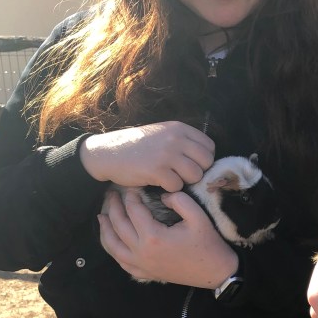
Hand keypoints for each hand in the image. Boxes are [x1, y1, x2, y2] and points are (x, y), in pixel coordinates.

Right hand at [81, 121, 214, 190]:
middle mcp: (176, 139)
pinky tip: (159, 183)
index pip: (209, 146)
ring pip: (195, 175)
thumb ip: (183, 141)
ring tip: (170, 178)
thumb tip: (206, 158)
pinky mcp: (157, 170)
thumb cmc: (137, 146)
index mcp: (179, 128)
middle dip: (197, 172)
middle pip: (206, 162)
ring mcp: (167, 154)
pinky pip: (177, 186)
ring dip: (184, 182)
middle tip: (182, 175)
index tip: (191, 165)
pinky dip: (169, 189)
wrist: (108, 152)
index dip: (204, 159)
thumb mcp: (162, 133)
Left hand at [98, 188, 237, 286]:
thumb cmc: (208, 244)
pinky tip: (112, 242)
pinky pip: (121, 262)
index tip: (132, 187)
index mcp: (153, 237)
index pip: (134, 211)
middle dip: (113, 208)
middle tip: (111, 195)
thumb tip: (162, 196)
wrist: (216, 272)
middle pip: (118, 226)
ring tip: (102, 216)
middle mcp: (141, 252)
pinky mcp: (145, 273)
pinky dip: (113, 250)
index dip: (131, 196)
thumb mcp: (198, 217)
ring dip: (105, 230)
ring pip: (113, 246)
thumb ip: (179, 200)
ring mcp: (141, 265)